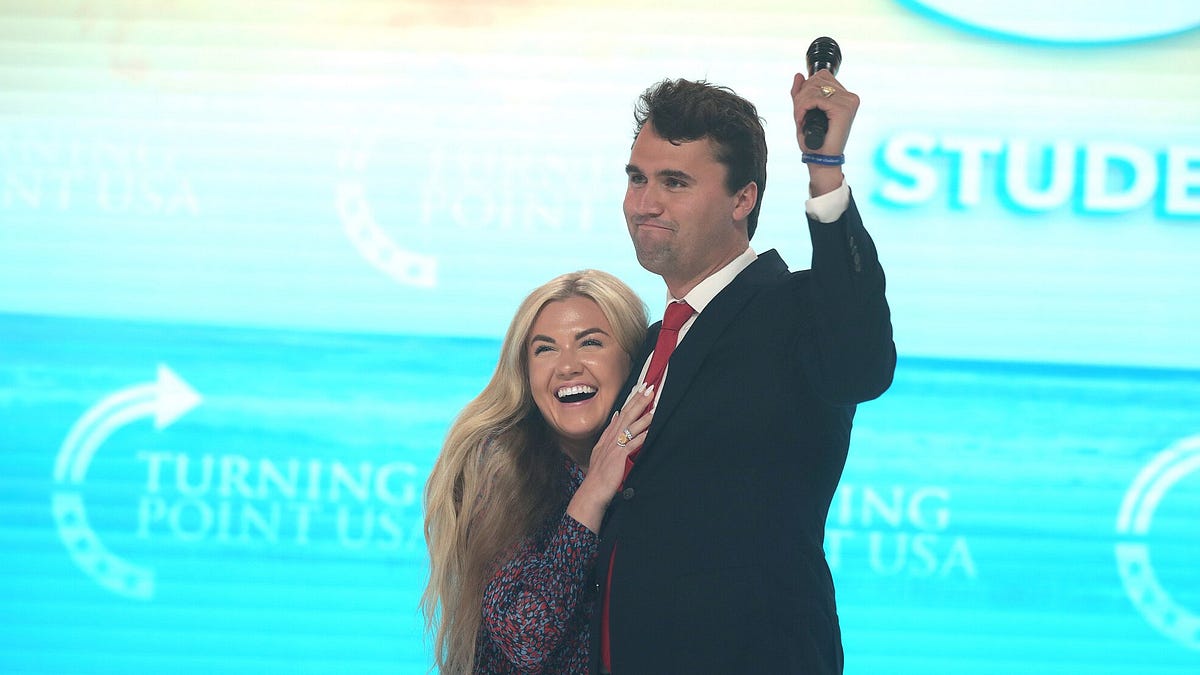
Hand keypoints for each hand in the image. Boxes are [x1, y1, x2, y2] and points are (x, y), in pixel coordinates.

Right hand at [566, 382, 655, 532]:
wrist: (592, 491)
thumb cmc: (599, 475)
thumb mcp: (601, 450)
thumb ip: (609, 434)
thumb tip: (616, 417)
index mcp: (607, 437)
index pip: (621, 413)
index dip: (631, 400)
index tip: (640, 388)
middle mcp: (611, 438)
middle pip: (626, 414)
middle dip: (638, 400)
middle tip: (649, 387)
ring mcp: (615, 446)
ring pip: (631, 426)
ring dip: (644, 414)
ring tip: (654, 403)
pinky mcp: (619, 456)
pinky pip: (634, 442)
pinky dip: (644, 434)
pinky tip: (653, 428)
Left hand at [791, 71, 858, 195]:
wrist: (821, 159)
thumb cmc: (814, 139)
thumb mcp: (804, 111)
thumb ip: (801, 93)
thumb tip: (798, 75)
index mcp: (845, 96)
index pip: (821, 76)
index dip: (805, 88)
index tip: (801, 107)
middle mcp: (850, 97)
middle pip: (817, 80)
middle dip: (801, 96)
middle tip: (799, 115)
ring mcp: (848, 102)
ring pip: (813, 88)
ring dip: (800, 103)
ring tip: (800, 119)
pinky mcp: (843, 109)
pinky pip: (814, 98)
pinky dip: (802, 108)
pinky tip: (802, 120)